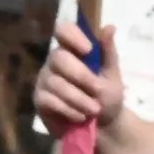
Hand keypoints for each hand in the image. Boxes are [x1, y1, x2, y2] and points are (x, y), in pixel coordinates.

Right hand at [35, 19, 123, 134]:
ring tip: (94, 109)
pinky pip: (49, 100)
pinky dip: (68, 109)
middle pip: (58, 58)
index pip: (63, 31)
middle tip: (98, 90)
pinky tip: (80, 116)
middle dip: (81, 75)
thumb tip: (109, 26)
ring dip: (78, 98)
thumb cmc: (108, 96)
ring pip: (56, 83)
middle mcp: (55, 61)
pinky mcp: (40, 100)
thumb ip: (108, 52)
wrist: (102, 126)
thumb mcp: (113, 75)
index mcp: (74, 50)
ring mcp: (45, 80)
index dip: (72, 36)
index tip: (88, 49)